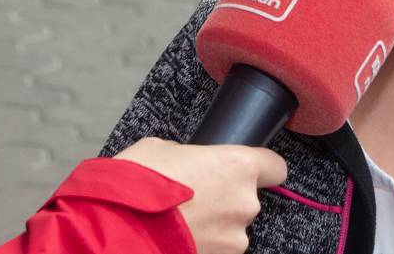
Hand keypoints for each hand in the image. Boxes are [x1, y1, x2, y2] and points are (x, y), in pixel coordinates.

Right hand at [115, 137, 286, 253]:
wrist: (117, 226)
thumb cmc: (138, 183)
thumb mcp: (162, 149)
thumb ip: (189, 155)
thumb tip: (189, 163)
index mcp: (238, 166)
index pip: (275, 167)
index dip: (260, 168)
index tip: (245, 171)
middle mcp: (246, 203)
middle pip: (248, 199)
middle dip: (225, 198)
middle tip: (193, 196)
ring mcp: (235, 238)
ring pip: (232, 227)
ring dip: (214, 224)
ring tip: (181, 221)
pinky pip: (219, 247)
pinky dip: (204, 243)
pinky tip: (179, 236)